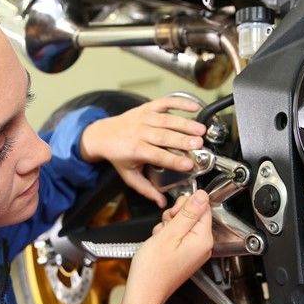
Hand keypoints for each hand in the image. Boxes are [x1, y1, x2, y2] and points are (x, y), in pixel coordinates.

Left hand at [79, 96, 205, 206]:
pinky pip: (165, 102)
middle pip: (164, 136)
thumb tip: (161, 202)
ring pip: (167, 119)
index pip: (157, 155)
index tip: (188, 165)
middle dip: (183, 139)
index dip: (174, 160)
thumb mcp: (129, 175)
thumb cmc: (118, 155)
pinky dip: (180, 102)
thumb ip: (146, 189)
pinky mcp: (147, 108)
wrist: (102, 135)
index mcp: (135, 149)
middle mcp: (139, 132)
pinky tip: (194, 107)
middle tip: (199, 144)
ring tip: (200, 130)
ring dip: (185, 124)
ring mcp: (144, 118)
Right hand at [119, 190, 212, 303]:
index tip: (173, 214)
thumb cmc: (153, 269)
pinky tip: (159, 245)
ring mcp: (193, 251)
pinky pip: (177, 236)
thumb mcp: (169, 233)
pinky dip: (166, 237)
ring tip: (159, 239)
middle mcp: (202, 246)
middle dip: (174, 217)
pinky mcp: (184, 255)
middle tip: (165, 227)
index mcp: (203, 239)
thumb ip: (188, 212)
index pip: (203, 207)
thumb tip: (202, 195)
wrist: (144, 292)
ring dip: (168, 226)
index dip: (185, 205)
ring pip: (182, 224)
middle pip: (193, 215)